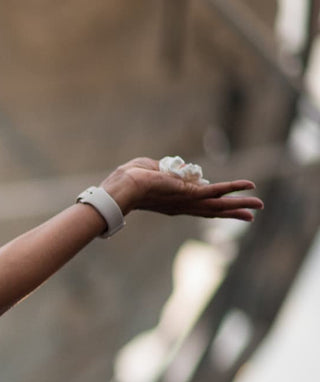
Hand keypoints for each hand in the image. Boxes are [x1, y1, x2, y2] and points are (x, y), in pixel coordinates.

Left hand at [100, 157, 262, 222]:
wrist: (122, 188)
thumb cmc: (128, 179)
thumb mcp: (148, 169)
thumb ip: (165, 168)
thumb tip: (178, 166)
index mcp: (172, 202)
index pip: (196, 205)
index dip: (211, 205)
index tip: (224, 205)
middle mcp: (182, 206)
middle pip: (212, 211)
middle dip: (232, 212)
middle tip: (251, 215)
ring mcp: (187, 202)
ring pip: (219, 205)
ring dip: (240, 204)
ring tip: (259, 206)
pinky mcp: (190, 195)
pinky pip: (216, 191)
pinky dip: (233, 188)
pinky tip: (250, 187)